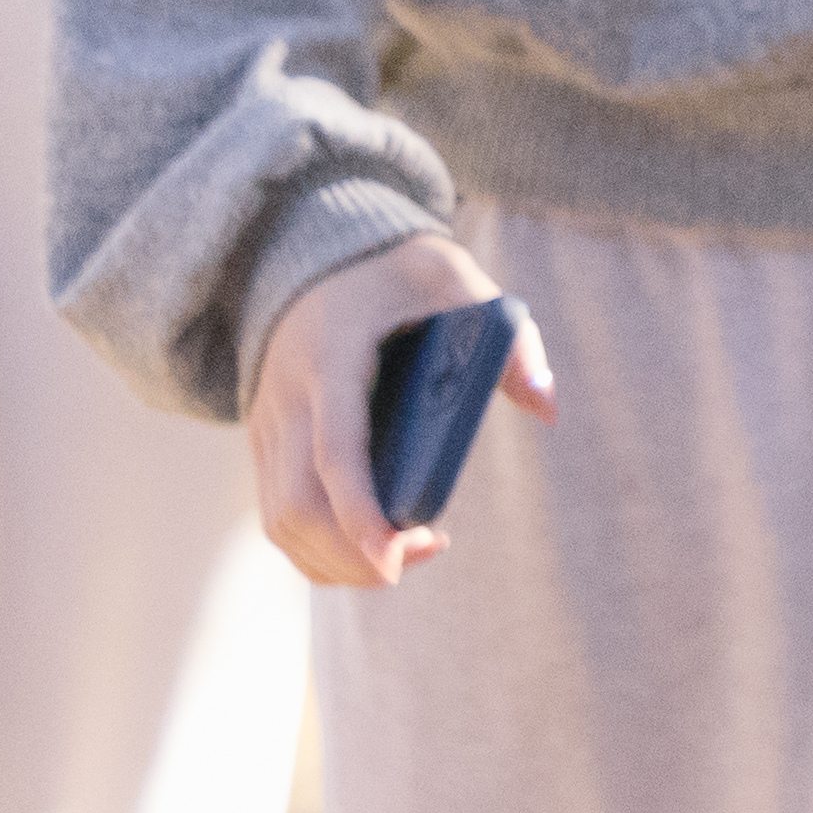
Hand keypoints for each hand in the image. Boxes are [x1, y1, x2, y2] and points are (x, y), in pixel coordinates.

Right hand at [241, 229, 542, 592]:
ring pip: (280, 521)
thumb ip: (507, 335)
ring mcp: (267, 424)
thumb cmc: (395, 270)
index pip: (335, 450)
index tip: (394, 557)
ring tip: (407, 554)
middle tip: (426, 553)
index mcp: (331, 358)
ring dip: (337, 561)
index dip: (359, 511)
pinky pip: (276, 514)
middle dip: (355, 555)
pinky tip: (373, 547)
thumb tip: (548, 406)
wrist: (311, 251)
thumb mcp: (456, 277)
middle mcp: (286, 399)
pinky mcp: (264, 442)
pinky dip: (317, 548)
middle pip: (298, 505)